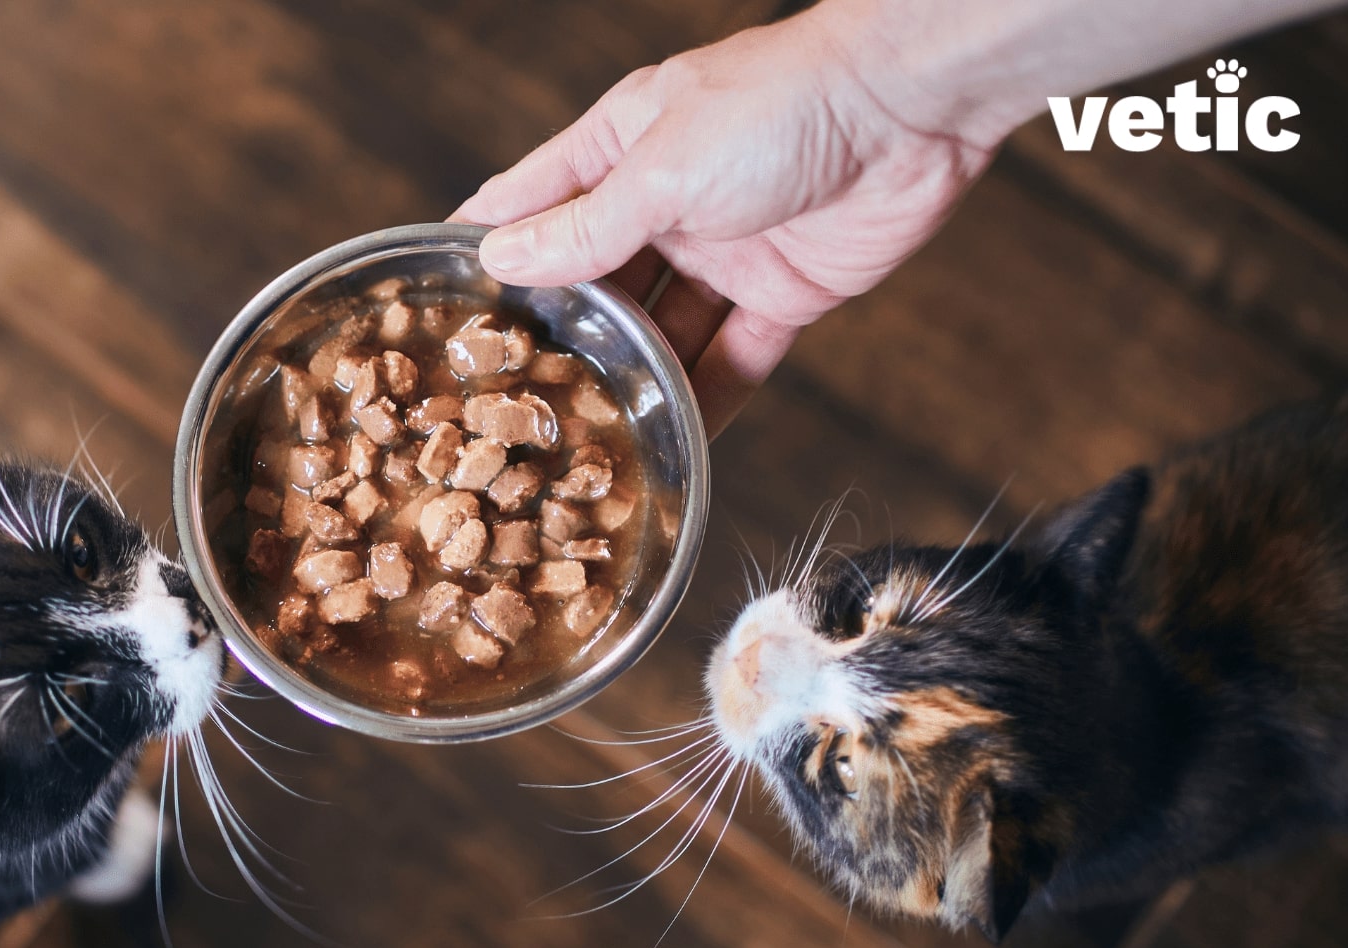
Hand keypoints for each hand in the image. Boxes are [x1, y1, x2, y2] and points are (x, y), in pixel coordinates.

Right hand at [452, 8, 998, 437]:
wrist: (913, 108)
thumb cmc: (780, 104)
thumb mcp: (662, 169)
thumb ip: (586, 227)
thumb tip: (504, 260)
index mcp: (619, 148)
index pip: (531, 202)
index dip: (484, 247)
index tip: (434, 302)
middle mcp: (664, 203)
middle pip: (594, 282)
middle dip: (559, 336)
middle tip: (509, 401)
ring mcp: (722, 252)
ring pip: (660, 330)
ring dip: (632, 378)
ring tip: (585, 436)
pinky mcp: (782, 292)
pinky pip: (734, 357)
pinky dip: (710, 398)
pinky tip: (678, 442)